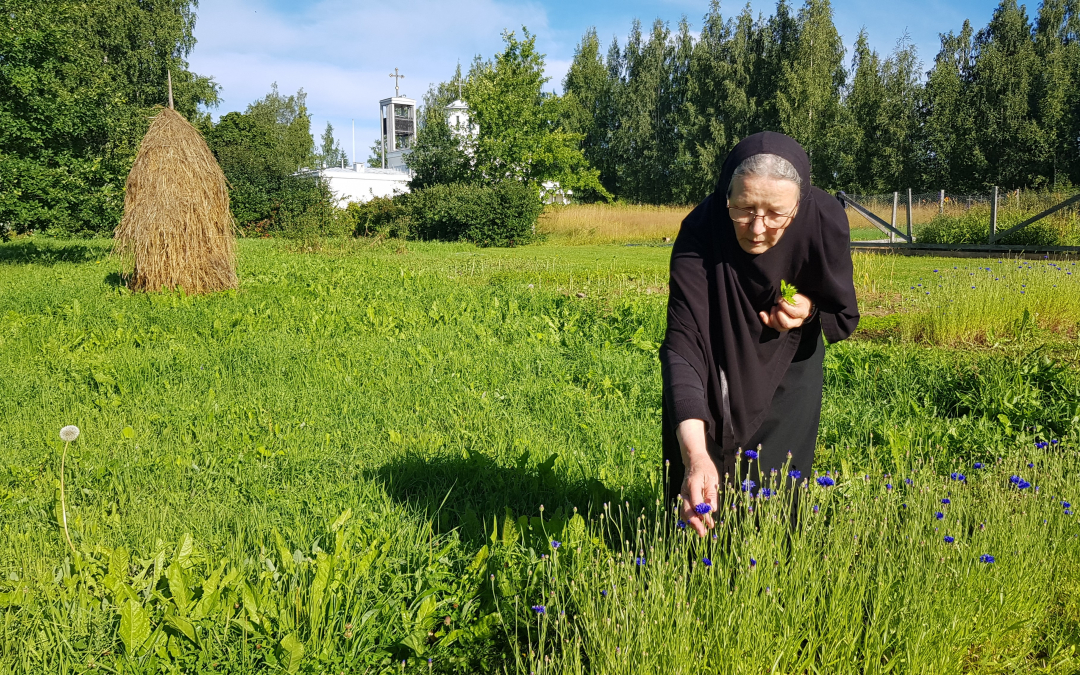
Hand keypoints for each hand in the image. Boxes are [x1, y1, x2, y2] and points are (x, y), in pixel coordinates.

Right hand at [676, 419, 718, 536]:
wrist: (694, 461)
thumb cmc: (706, 469)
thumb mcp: (713, 479)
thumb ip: (712, 494)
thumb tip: (712, 509)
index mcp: (692, 484)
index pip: (695, 501)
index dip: (703, 513)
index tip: (710, 523)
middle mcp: (685, 491)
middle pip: (687, 510)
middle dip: (695, 523)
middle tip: (703, 533)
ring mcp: (683, 495)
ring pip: (684, 512)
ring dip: (693, 523)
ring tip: (702, 531)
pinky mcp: (684, 498)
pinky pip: (686, 510)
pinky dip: (691, 519)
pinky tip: (700, 524)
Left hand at [759, 292, 811, 331]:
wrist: (799, 306)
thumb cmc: (797, 300)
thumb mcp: (796, 296)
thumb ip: (790, 297)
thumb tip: (782, 299)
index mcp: (802, 313)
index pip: (794, 313)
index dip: (785, 305)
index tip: (780, 299)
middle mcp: (797, 322)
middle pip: (786, 323)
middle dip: (779, 313)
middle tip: (778, 305)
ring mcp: (789, 326)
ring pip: (779, 327)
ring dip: (773, 316)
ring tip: (773, 307)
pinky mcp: (780, 327)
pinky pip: (772, 326)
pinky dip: (765, 319)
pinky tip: (762, 313)